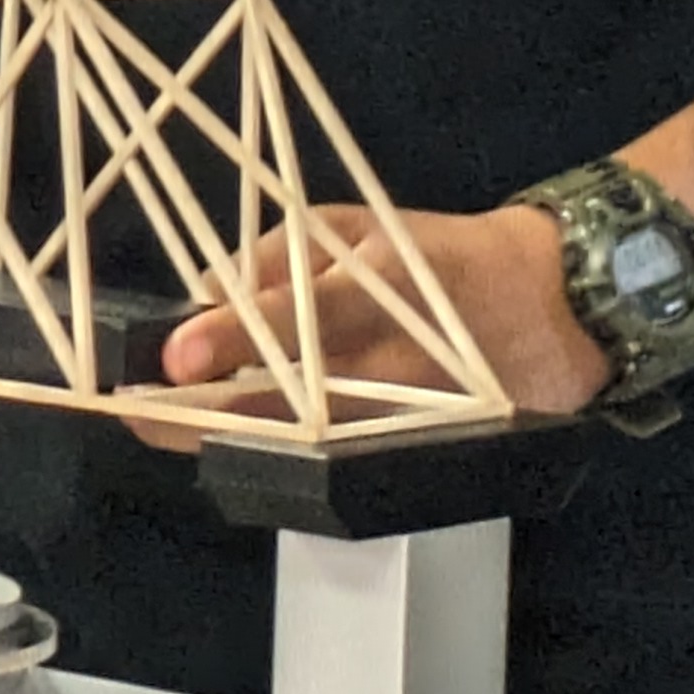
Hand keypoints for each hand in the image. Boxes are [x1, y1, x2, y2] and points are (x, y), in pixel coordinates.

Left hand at [160, 202, 614, 421]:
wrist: (552, 311)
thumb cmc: (439, 258)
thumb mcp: (362, 228)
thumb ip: (284, 258)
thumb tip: (209, 295)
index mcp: (383, 292)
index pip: (301, 318)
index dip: (234, 340)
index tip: (174, 358)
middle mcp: (394, 368)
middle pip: (292, 406)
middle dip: (207, 417)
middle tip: (140, 417)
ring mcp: (406, 425)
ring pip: (307, 448)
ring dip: (235, 443)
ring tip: (172, 431)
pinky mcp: (415, 459)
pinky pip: (334, 465)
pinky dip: (283, 456)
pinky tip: (239, 446)